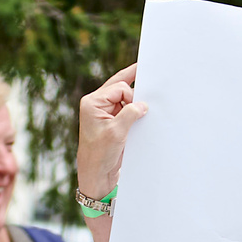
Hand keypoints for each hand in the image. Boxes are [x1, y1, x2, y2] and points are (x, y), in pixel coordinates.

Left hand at [76, 64, 147, 200]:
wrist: (96, 175)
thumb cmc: (100, 154)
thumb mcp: (117, 132)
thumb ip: (130, 113)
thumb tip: (143, 104)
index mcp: (92, 103)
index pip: (118, 89)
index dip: (132, 96)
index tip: (142, 107)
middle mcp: (96, 105)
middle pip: (119, 86)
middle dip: (132, 81)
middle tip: (146, 67)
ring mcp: (104, 113)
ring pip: (123, 98)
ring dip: (135, 100)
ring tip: (149, 97)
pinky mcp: (111, 122)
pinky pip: (125, 110)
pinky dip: (134, 110)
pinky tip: (144, 110)